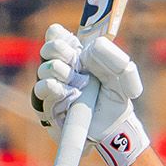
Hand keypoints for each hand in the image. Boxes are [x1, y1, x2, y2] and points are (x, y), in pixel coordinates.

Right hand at [32, 24, 149, 165]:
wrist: (112, 130)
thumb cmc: (116, 101)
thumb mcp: (125, 79)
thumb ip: (116, 60)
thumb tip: (94, 46)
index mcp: (76, 57)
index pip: (56, 35)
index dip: (59, 35)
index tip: (72, 42)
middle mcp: (60, 70)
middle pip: (46, 49)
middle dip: (59, 50)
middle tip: (74, 59)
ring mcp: (52, 87)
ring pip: (43, 69)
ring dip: (60, 71)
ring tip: (77, 82)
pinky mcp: (46, 106)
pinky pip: (41, 90)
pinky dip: (53, 87)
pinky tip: (68, 92)